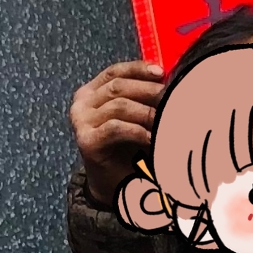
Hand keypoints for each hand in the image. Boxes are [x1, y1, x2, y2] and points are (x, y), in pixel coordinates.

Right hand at [71, 61, 166, 201]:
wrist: (113, 183)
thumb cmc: (127, 147)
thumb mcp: (134, 115)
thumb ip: (142, 96)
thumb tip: (168, 78)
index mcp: (91, 92)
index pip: (115, 72)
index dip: (138, 69)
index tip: (162, 72)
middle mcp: (81, 104)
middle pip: (117, 87)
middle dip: (148, 90)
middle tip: (171, 97)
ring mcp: (81, 122)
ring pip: (119, 106)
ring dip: (147, 112)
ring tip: (166, 118)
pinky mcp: (86, 141)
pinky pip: (116, 128)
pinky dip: (138, 131)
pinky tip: (153, 138)